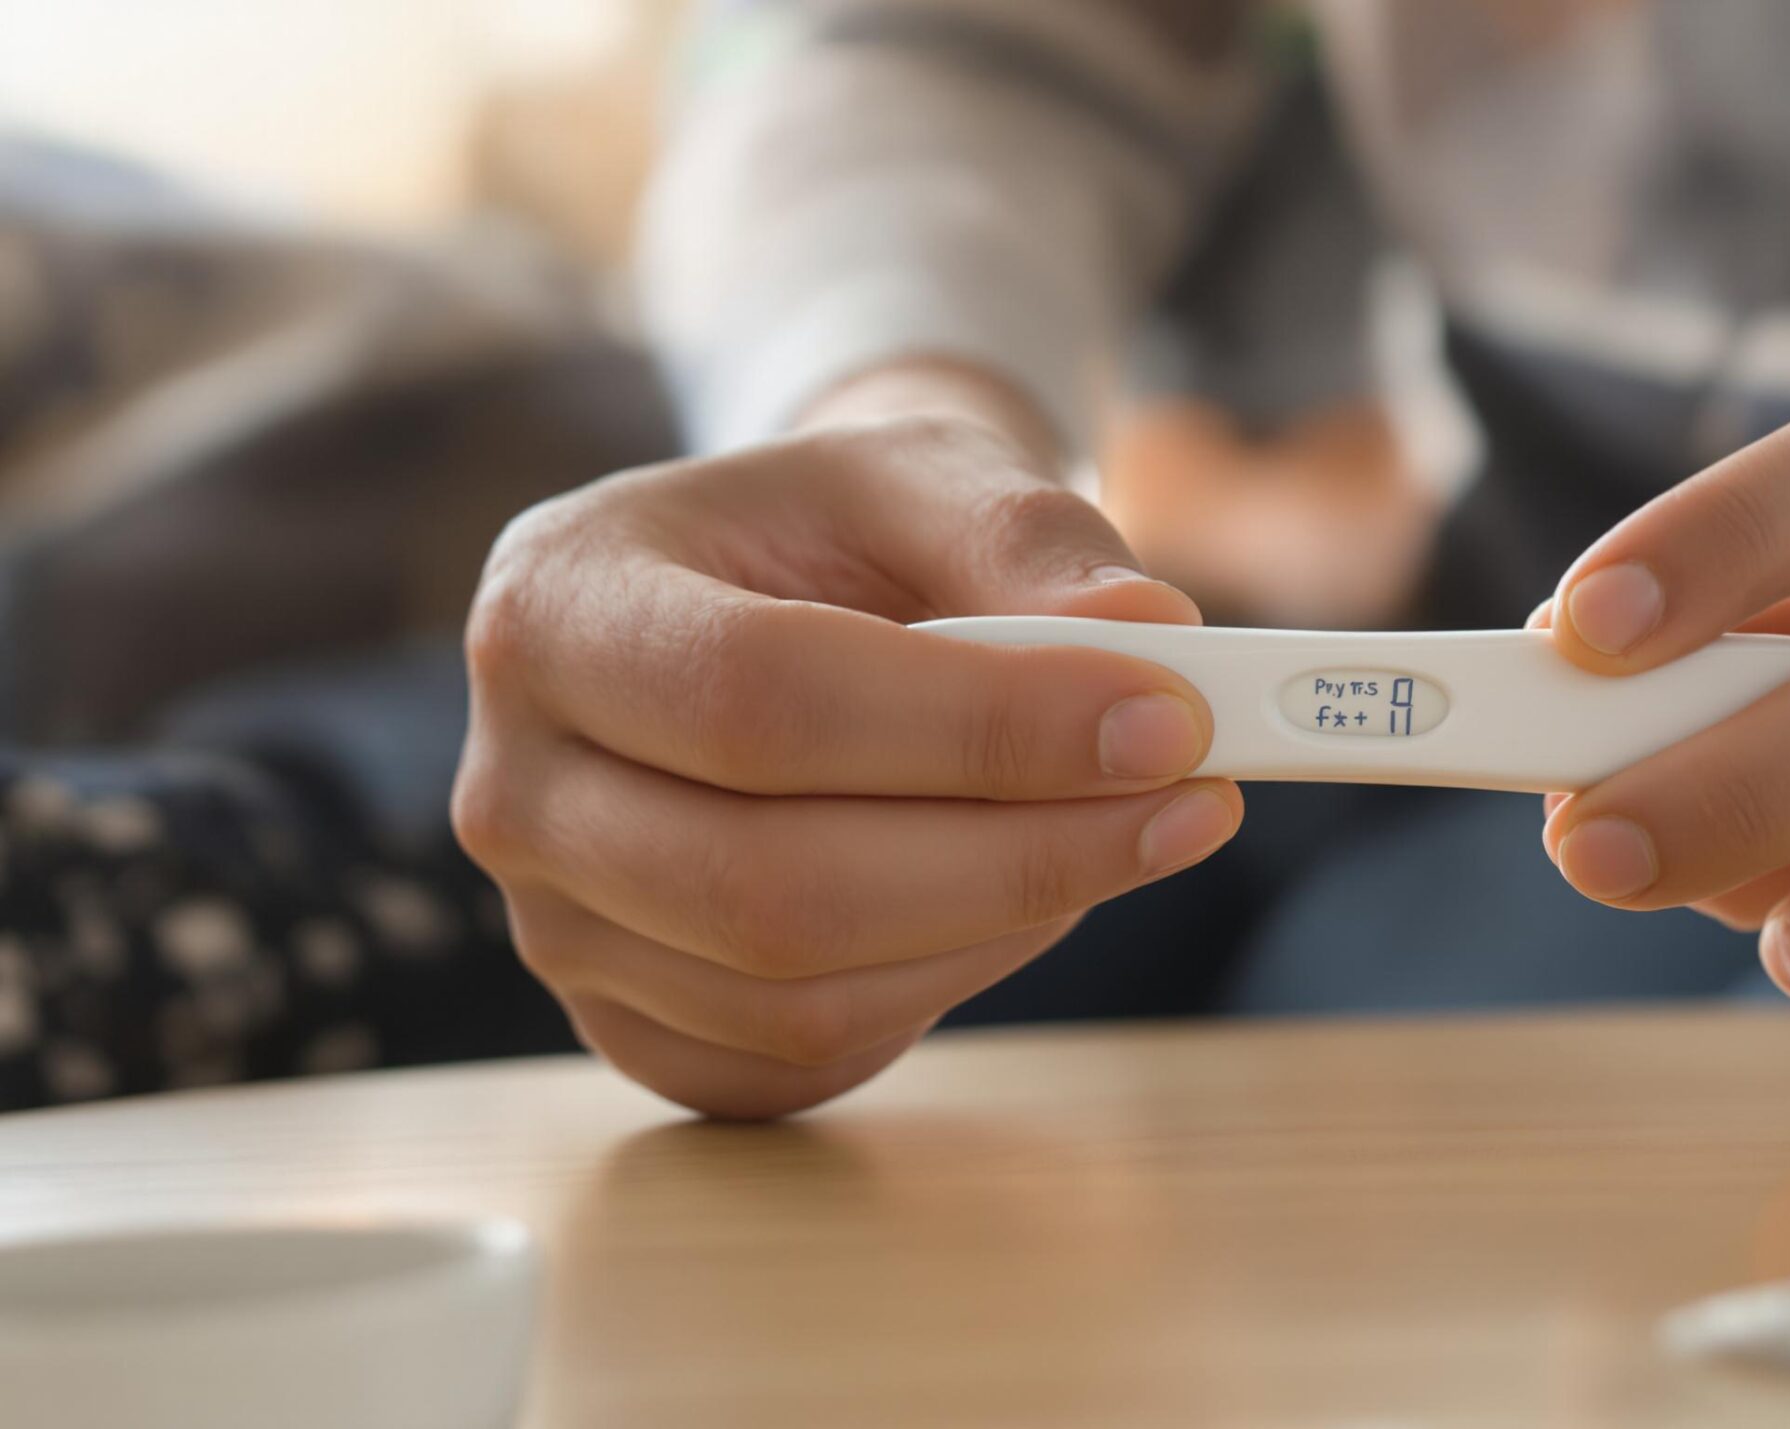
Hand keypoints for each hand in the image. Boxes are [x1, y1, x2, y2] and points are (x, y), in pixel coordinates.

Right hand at [452, 362, 1241, 1117]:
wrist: (764, 603)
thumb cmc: (841, 537)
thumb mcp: (927, 476)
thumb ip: (1034, 545)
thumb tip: (1158, 639)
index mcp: (556, 604)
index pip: (761, 696)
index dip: (977, 728)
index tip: (1168, 720)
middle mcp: (513, 782)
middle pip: (769, 882)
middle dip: (1018, 854)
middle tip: (1196, 802)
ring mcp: (555, 926)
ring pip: (797, 992)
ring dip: (1001, 924)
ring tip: (1113, 831)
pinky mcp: (628, 1026)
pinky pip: (801, 1059)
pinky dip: (944, 988)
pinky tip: (1012, 895)